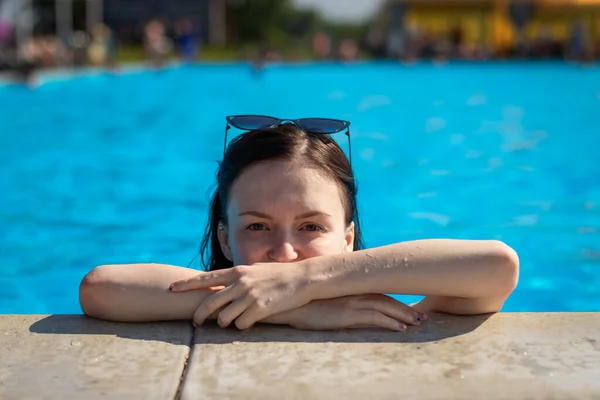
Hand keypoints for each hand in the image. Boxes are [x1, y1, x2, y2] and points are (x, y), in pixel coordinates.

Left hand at [170, 262, 312, 329]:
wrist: (302, 278)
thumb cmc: (278, 274)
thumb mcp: (254, 270)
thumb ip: (237, 276)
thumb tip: (221, 282)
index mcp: (237, 271)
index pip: (205, 278)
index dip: (186, 284)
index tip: (171, 288)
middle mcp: (240, 283)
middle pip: (209, 303)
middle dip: (199, 315)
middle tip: (195, 321)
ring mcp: (249, 296)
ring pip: (223, 318)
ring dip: (224, 322)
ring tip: (230, 320)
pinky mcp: (260, 309)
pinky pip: (241, 325)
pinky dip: (242, 326)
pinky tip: (248, 321)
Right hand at [276, 294, 426, 330]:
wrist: (291, 301)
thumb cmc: (306, 302)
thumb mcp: (326, 299)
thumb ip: (341, 300)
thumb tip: (349, 308)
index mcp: (351, 288)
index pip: (379, 294)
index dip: (396, 301)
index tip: (410, 309)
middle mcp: (355, 293)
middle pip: (387, 300)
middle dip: (406, 309)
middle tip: (422, 318)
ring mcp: (352, 302)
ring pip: (385, 308)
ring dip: (403, 315)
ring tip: (417, 323)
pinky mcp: (347, 313)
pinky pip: (374, 317)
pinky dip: (390, 322)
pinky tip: (400, 328)